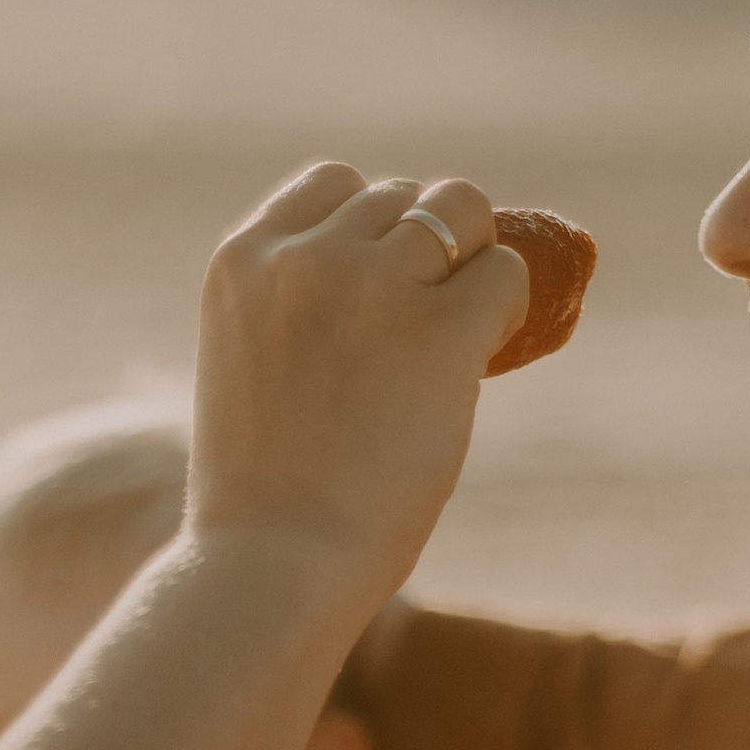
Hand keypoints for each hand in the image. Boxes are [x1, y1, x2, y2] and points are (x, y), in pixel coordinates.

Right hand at [189, 166, 526, 601]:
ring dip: (473, 262)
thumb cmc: (258, 500)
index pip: (334, 184)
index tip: (384, 279)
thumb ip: (294, 312)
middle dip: (427, 248)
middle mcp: (305, 255)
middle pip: (403, 196)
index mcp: (242, 260)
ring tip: (464, 331)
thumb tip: (388, 289)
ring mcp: (372, 285)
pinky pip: (505, 275)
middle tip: (431, 319)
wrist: (273, 565)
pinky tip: (487, 354)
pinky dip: (507, 308)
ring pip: (462, 211)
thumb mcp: (248, 370)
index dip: (373, 225)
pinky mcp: (439, 331)